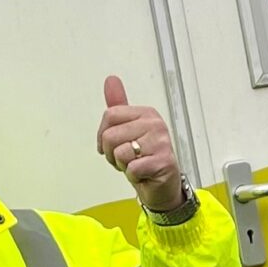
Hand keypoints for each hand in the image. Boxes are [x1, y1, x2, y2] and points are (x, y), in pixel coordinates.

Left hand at [97, 75, 185, 210]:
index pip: (109, 115)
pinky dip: (133, 176)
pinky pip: (131, 168)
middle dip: (112, 154)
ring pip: (119, 153)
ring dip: (122, 166)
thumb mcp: (127, 130)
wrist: (162, 187)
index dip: (104, 136)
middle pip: (110, 136)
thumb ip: (118, 106)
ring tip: (136, 165)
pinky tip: (144, 174)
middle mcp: (155, 124)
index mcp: (146, 113)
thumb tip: (111, 79)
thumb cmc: (143, 159)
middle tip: (128, 159)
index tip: (116, 145)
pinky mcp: (163, 162)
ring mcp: (161, 143)